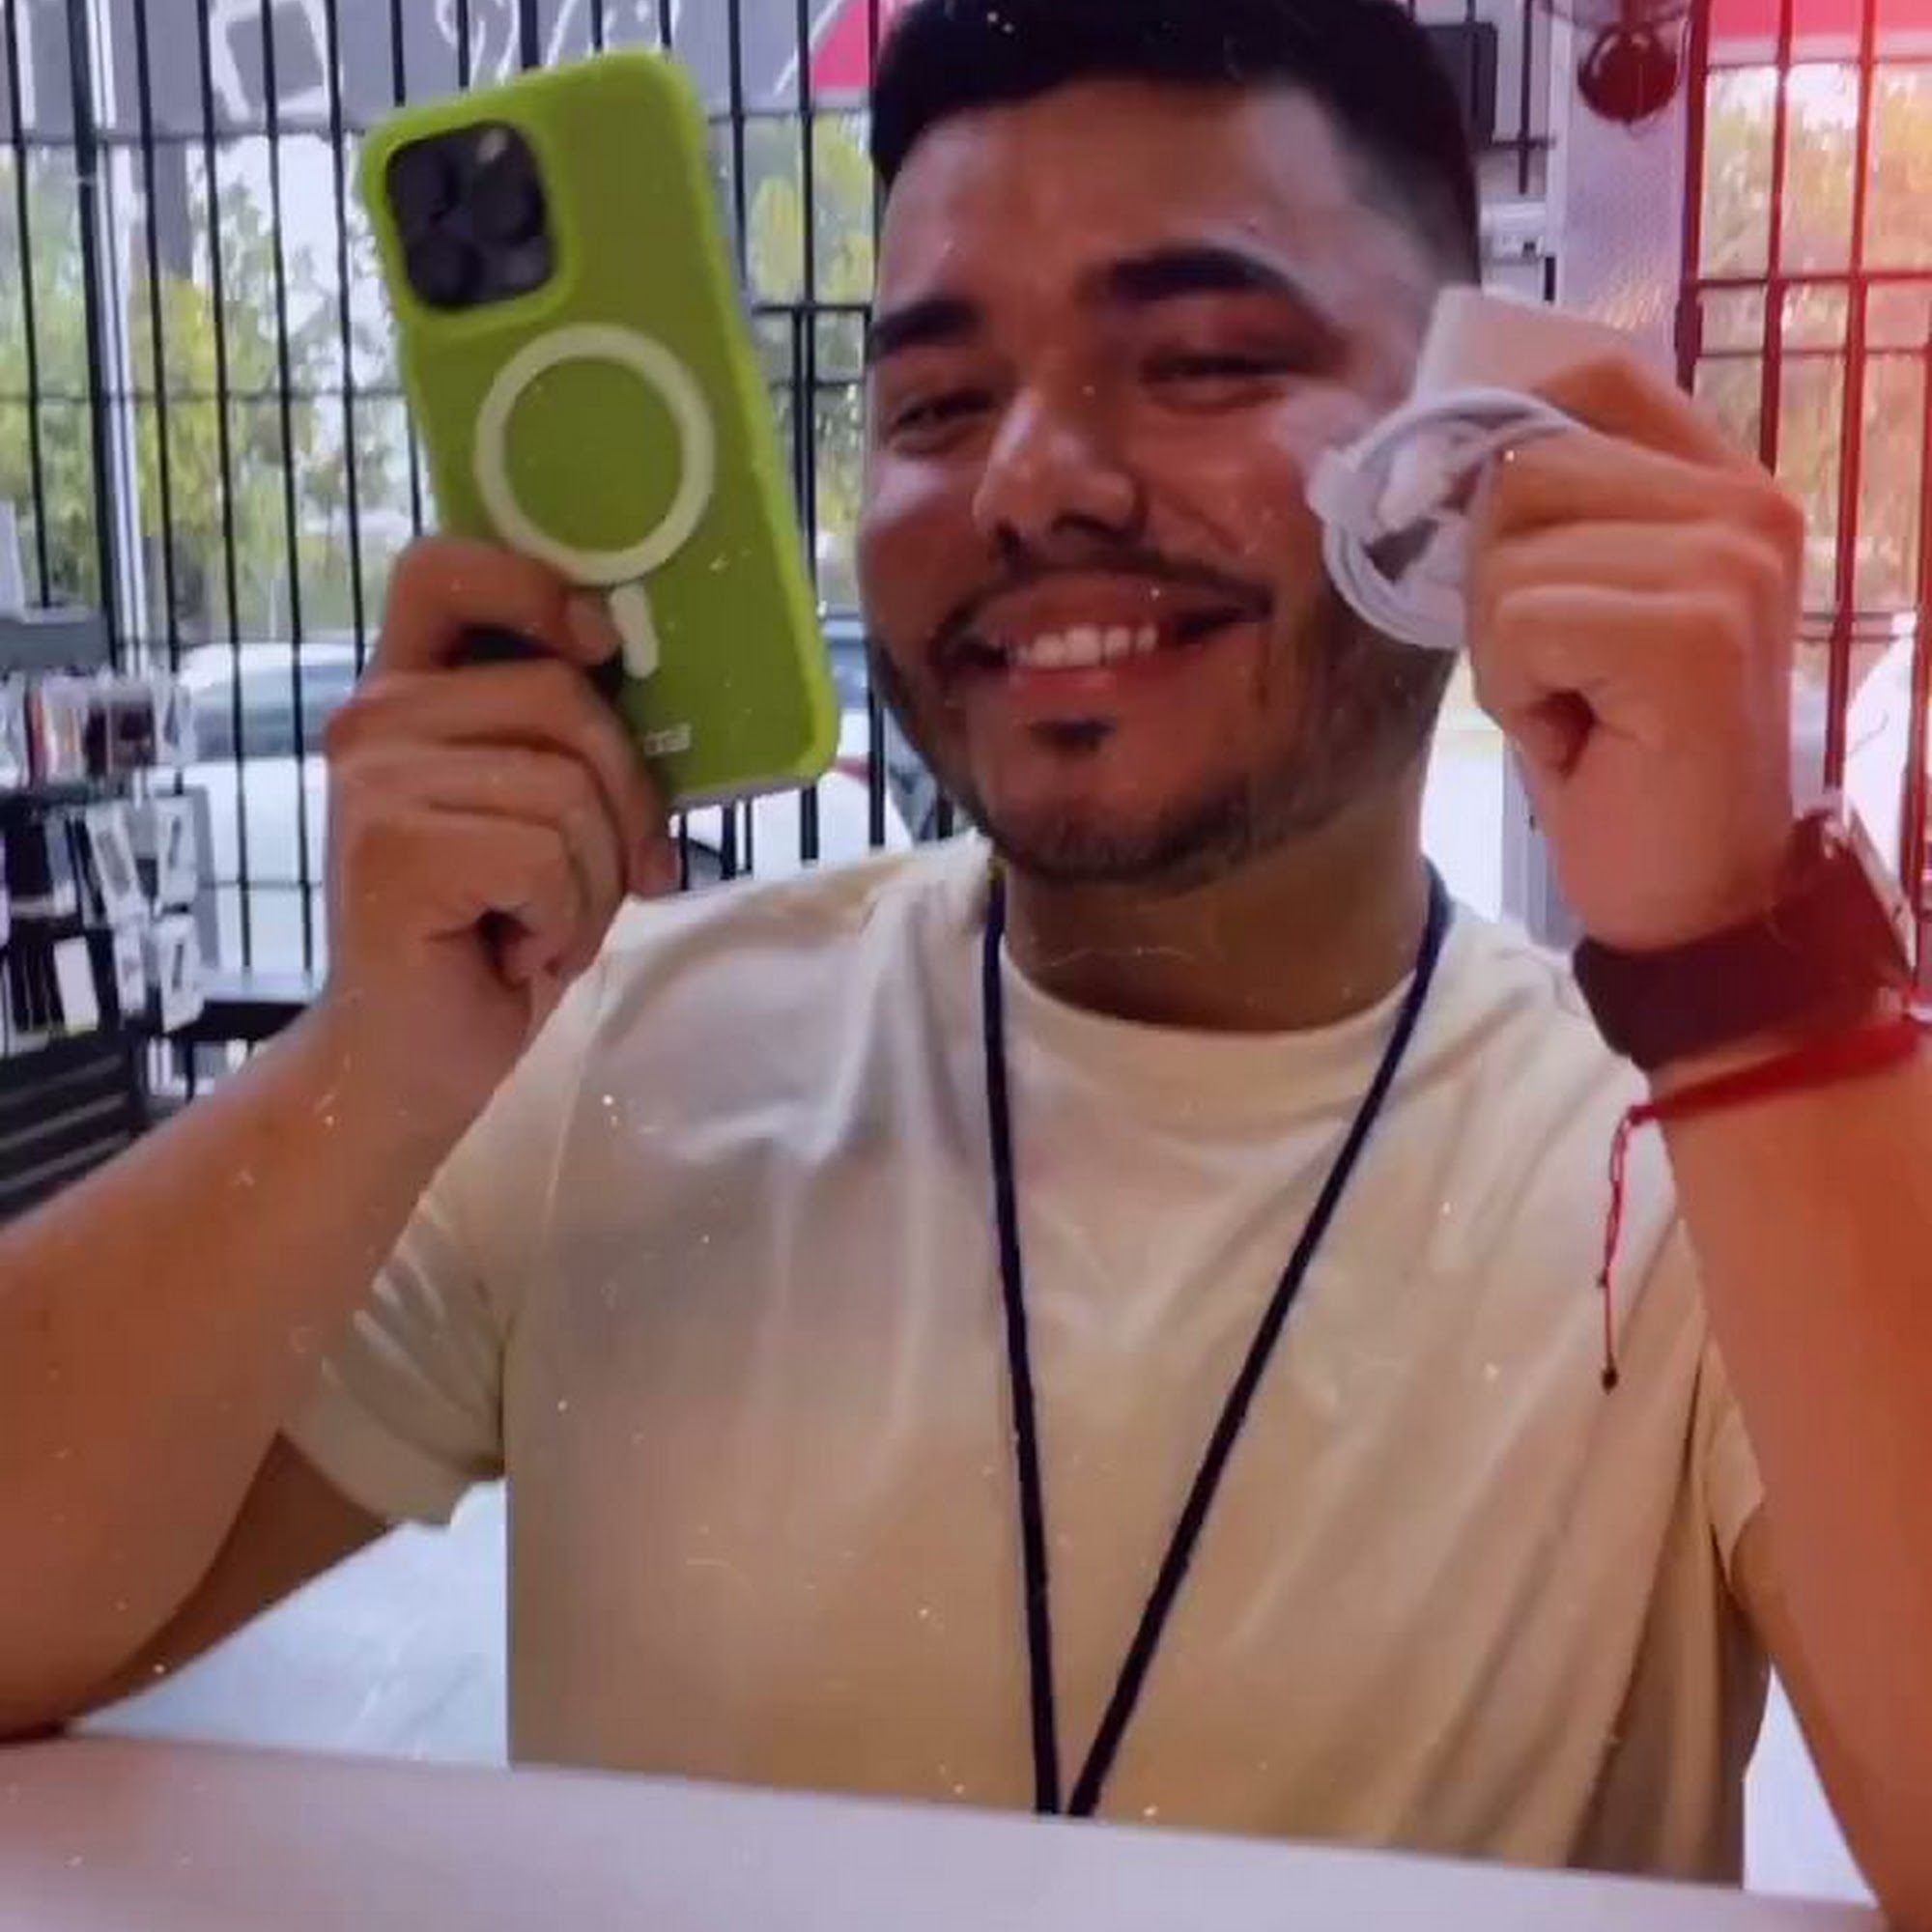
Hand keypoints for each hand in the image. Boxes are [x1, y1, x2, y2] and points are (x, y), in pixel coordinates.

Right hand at [316, 537, 675, 1137]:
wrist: (413, 1062)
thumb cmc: (495, 936)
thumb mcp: (546, 818)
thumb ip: (569, 742)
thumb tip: (660, 683)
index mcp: (406, 693)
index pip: (445, 569)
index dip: (535, 584)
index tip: (602, 646)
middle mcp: (372, 718)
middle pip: (564, 698)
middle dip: (623, 801)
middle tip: (604, 880)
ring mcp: (374, 781)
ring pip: (567, 787)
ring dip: (591, 880)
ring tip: (539, 925)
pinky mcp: (394, 847)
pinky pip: (546, 854)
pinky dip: (561, 920)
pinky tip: (514, 951)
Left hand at [1465, 354, 1804, 951]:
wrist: (1688, 891)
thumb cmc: (1620, 757)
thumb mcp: (1577, 612)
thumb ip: (1547, 519)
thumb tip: (1436, 447)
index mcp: (1725, 486)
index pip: (1592, 377)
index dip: (1500, 430)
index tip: (1474, 519)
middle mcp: (1746, 505)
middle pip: (1524, 467)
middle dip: (1496, 583)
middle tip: (1555, 669)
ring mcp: (1730, 563)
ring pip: (1510, 551)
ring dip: (1504, 647)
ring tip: (1572, 703)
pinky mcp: (1693, 634)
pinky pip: (1520, 622)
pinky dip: (1516, 692)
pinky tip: (1576, 734)